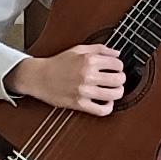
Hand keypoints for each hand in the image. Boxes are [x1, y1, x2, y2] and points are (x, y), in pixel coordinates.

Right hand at [9, 43, 125, 116]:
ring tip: (113, 90)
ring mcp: (84, 91)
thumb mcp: (78, 49)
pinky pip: (102, 110)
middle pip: (119, 79)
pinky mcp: (79, 104)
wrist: (39, 77)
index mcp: (88, 60)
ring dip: (117, 92)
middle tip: (116, 79)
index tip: (115, 68)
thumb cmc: (58, 63)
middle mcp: (87, 75)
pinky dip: (108, 107)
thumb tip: (117, 53)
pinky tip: (106, 102)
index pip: (117, 64)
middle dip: (121, 79)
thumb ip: (100, 49)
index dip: (119, 66)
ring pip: (114, 94)